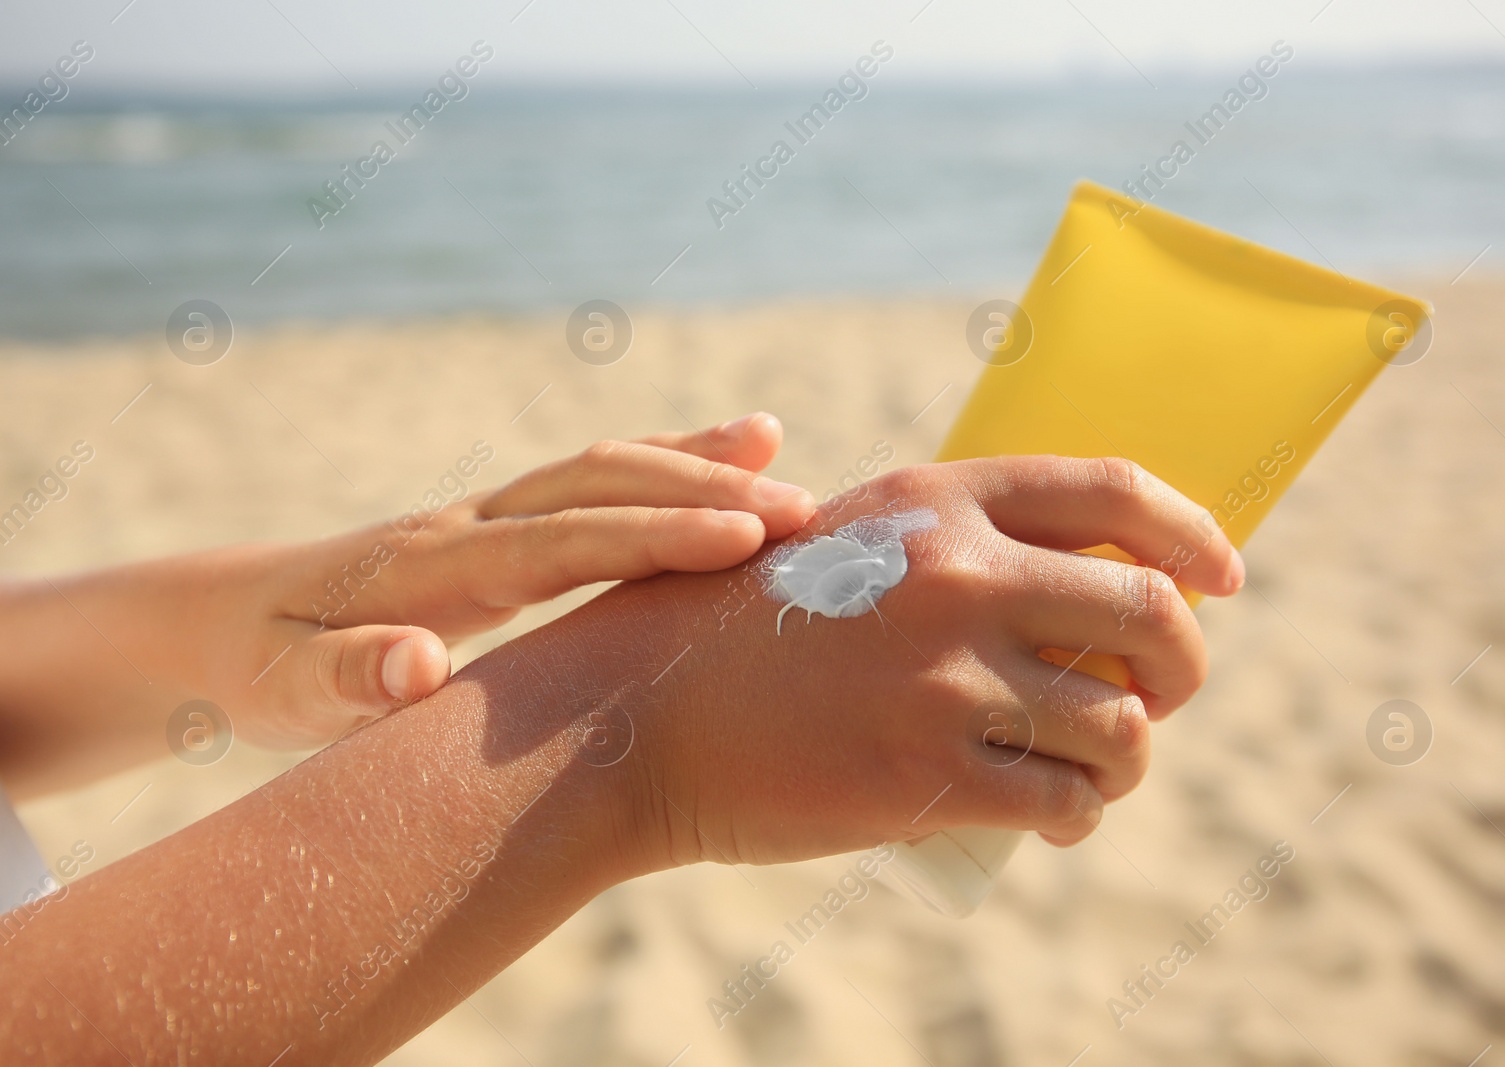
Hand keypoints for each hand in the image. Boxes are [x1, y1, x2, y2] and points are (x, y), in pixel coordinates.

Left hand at [211, 412, 814, 747]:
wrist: (224, 621)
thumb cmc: (258, 669)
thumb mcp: (281, 693)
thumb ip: (344, 680)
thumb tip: (418, 665)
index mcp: (433, 566)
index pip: (564, 542)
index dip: (657, 538)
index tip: (746, 541)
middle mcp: (472, 522)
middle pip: (602, 486)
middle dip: (702, 491)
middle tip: (804, 514)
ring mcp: (490, 517)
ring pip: (605, 471)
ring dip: (692, 464)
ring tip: (782, 459)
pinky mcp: (505, 529)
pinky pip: (595, 488)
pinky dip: (662, 469)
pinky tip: (724, 463)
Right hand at [548, 455, 1243, 870]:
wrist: (640, 715)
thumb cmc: (745, 632)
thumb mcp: (850, 544)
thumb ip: (953, 544)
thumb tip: (1084, 584)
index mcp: (937, 499)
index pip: (1113, 491)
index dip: (1193, 532)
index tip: (1224, 578)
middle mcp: (957, 573)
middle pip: (1150, 615)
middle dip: (1184, 667)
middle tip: (1158, 698)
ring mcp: (947, 675)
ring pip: (1121, 726)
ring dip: (1129, 759)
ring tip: (1094, 772)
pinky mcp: (931, 774)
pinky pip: (1068, 800)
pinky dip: (1082, 814)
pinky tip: (1059, 815)